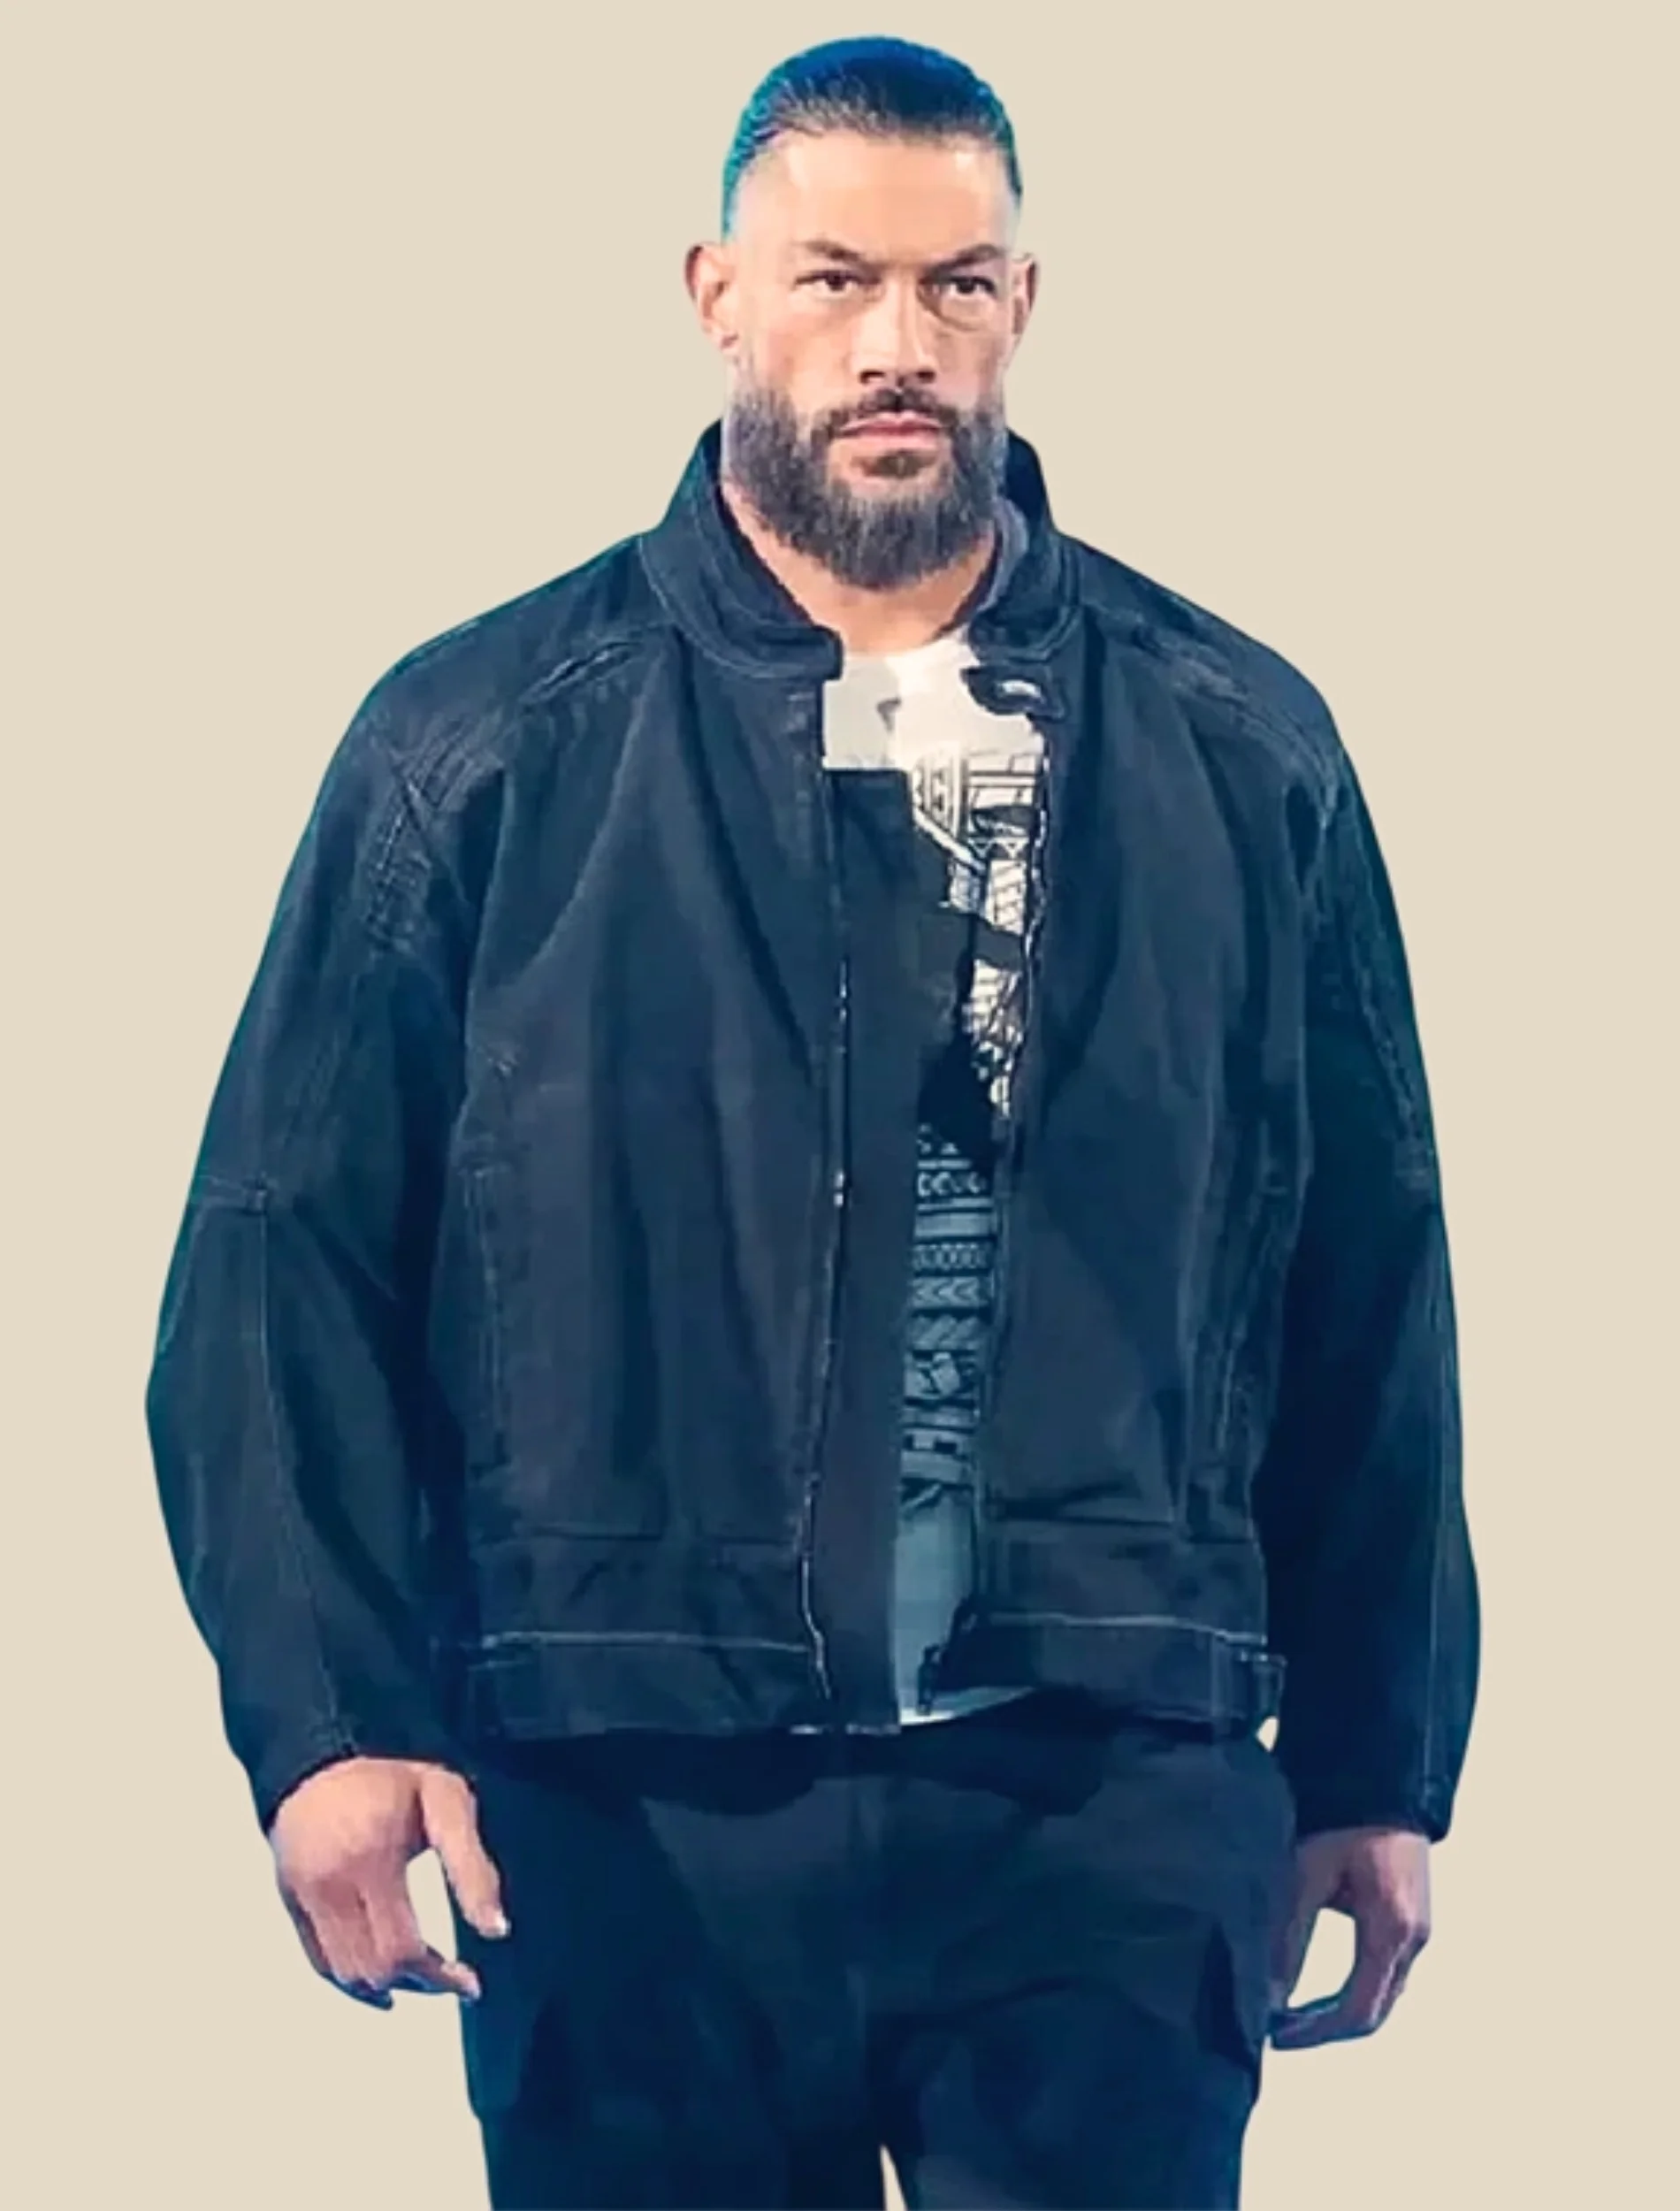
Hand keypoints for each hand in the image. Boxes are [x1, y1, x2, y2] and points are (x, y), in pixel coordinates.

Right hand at [268, 1756, 510, 2009]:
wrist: (319, 1760)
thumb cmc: (387, 1779)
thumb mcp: (446, 1803)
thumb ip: (471, 1866)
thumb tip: (494, 1928)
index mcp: (372, 1859)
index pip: (403, 1949)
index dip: (440, 1978)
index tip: (468, 1984)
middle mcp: (331, 1885)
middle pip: (374, 1970)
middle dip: (419, 1984)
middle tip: (450, 1977)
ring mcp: (304, 1898)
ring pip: (346, 1976)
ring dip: (388, 1985)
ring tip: (422, 1975)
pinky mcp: (290, 1904)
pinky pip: (321, 1964)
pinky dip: (353, 1980)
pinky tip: (381, 1980)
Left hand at [1268, 1825, 1430, 2047]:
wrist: (1382, 1772)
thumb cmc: (1345, 1813)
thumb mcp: (1307, 1872)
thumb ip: (1290, 1935)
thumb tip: (1269, 1992)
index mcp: (1393, 1929)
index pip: (1357, 2010)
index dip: (1315, 2032)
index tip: (1275, 2037)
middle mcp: (1414, 1938)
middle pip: (1374, 2011)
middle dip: (1325, 2028)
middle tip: (1277, 2030)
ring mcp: (1418, 1929)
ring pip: (1381, 1993)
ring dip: (1338, 2010)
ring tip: (1288, 2009)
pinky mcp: (1410, 1917)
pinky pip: (1383, 1970)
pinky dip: (1350, 1986)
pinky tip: (1314, 1979)